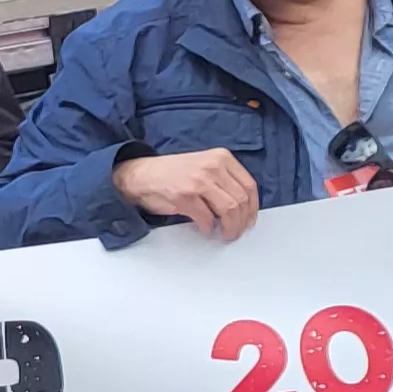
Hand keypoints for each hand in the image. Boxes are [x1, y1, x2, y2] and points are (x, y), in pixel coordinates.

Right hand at [111, 147, 261, 240]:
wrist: (140, 174)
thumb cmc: (171, 174)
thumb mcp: (204, 167)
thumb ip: (223, 180)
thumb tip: (241, 207)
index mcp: (221, 157)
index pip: (249, 185)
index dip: (253, 208)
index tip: (249, 220)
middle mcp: (212, 166)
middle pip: (241, 199)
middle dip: (242, 222)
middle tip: (236, 232)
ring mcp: (198, 180)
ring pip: (229, 209)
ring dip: (229, 227)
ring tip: (224, 234)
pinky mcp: (184, 195)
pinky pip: (206, 217)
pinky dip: (208, 227)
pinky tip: (205, 229)